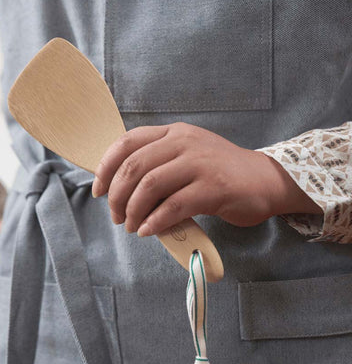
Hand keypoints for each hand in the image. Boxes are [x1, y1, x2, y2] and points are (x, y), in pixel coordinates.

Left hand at [91, 123, 321, 236]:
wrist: (265, 179)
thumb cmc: (219, 172)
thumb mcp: (186, 155)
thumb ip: (158, 163)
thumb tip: (119, 190)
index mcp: (173, 132)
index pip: (127, 141)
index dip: (106, 166)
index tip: (98, 190)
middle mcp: (184, 142)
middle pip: (134, 166)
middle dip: (117, 195)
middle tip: (116, 216)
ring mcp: (200, 163)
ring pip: (150, 185)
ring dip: (134, 211)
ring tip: (132, 226)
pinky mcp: (214, 187)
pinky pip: (174, 206)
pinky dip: (155, 221)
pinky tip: (149, 231)